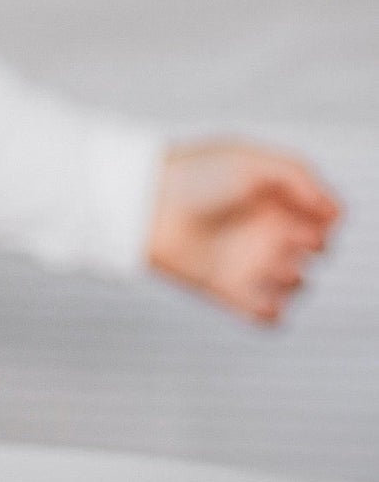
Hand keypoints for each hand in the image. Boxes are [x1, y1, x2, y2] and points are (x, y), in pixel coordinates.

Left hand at [148, 140, 341, 323]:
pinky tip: (262, 298)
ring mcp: (246, 264)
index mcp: (274, 202)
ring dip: (293, 279)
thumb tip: (337, 215)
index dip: (322, 222)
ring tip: (268, 263)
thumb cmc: (192, 177)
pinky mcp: (226, 291)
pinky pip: (267, 318)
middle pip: (314, 254)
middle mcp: (263, 233)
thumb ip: (302, 178)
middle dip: (310, 248)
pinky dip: (273, 315)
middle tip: (282, 237)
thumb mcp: (254, 164)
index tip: (304, 214)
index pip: (323, 222)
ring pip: (296, 285)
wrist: (144, 206)